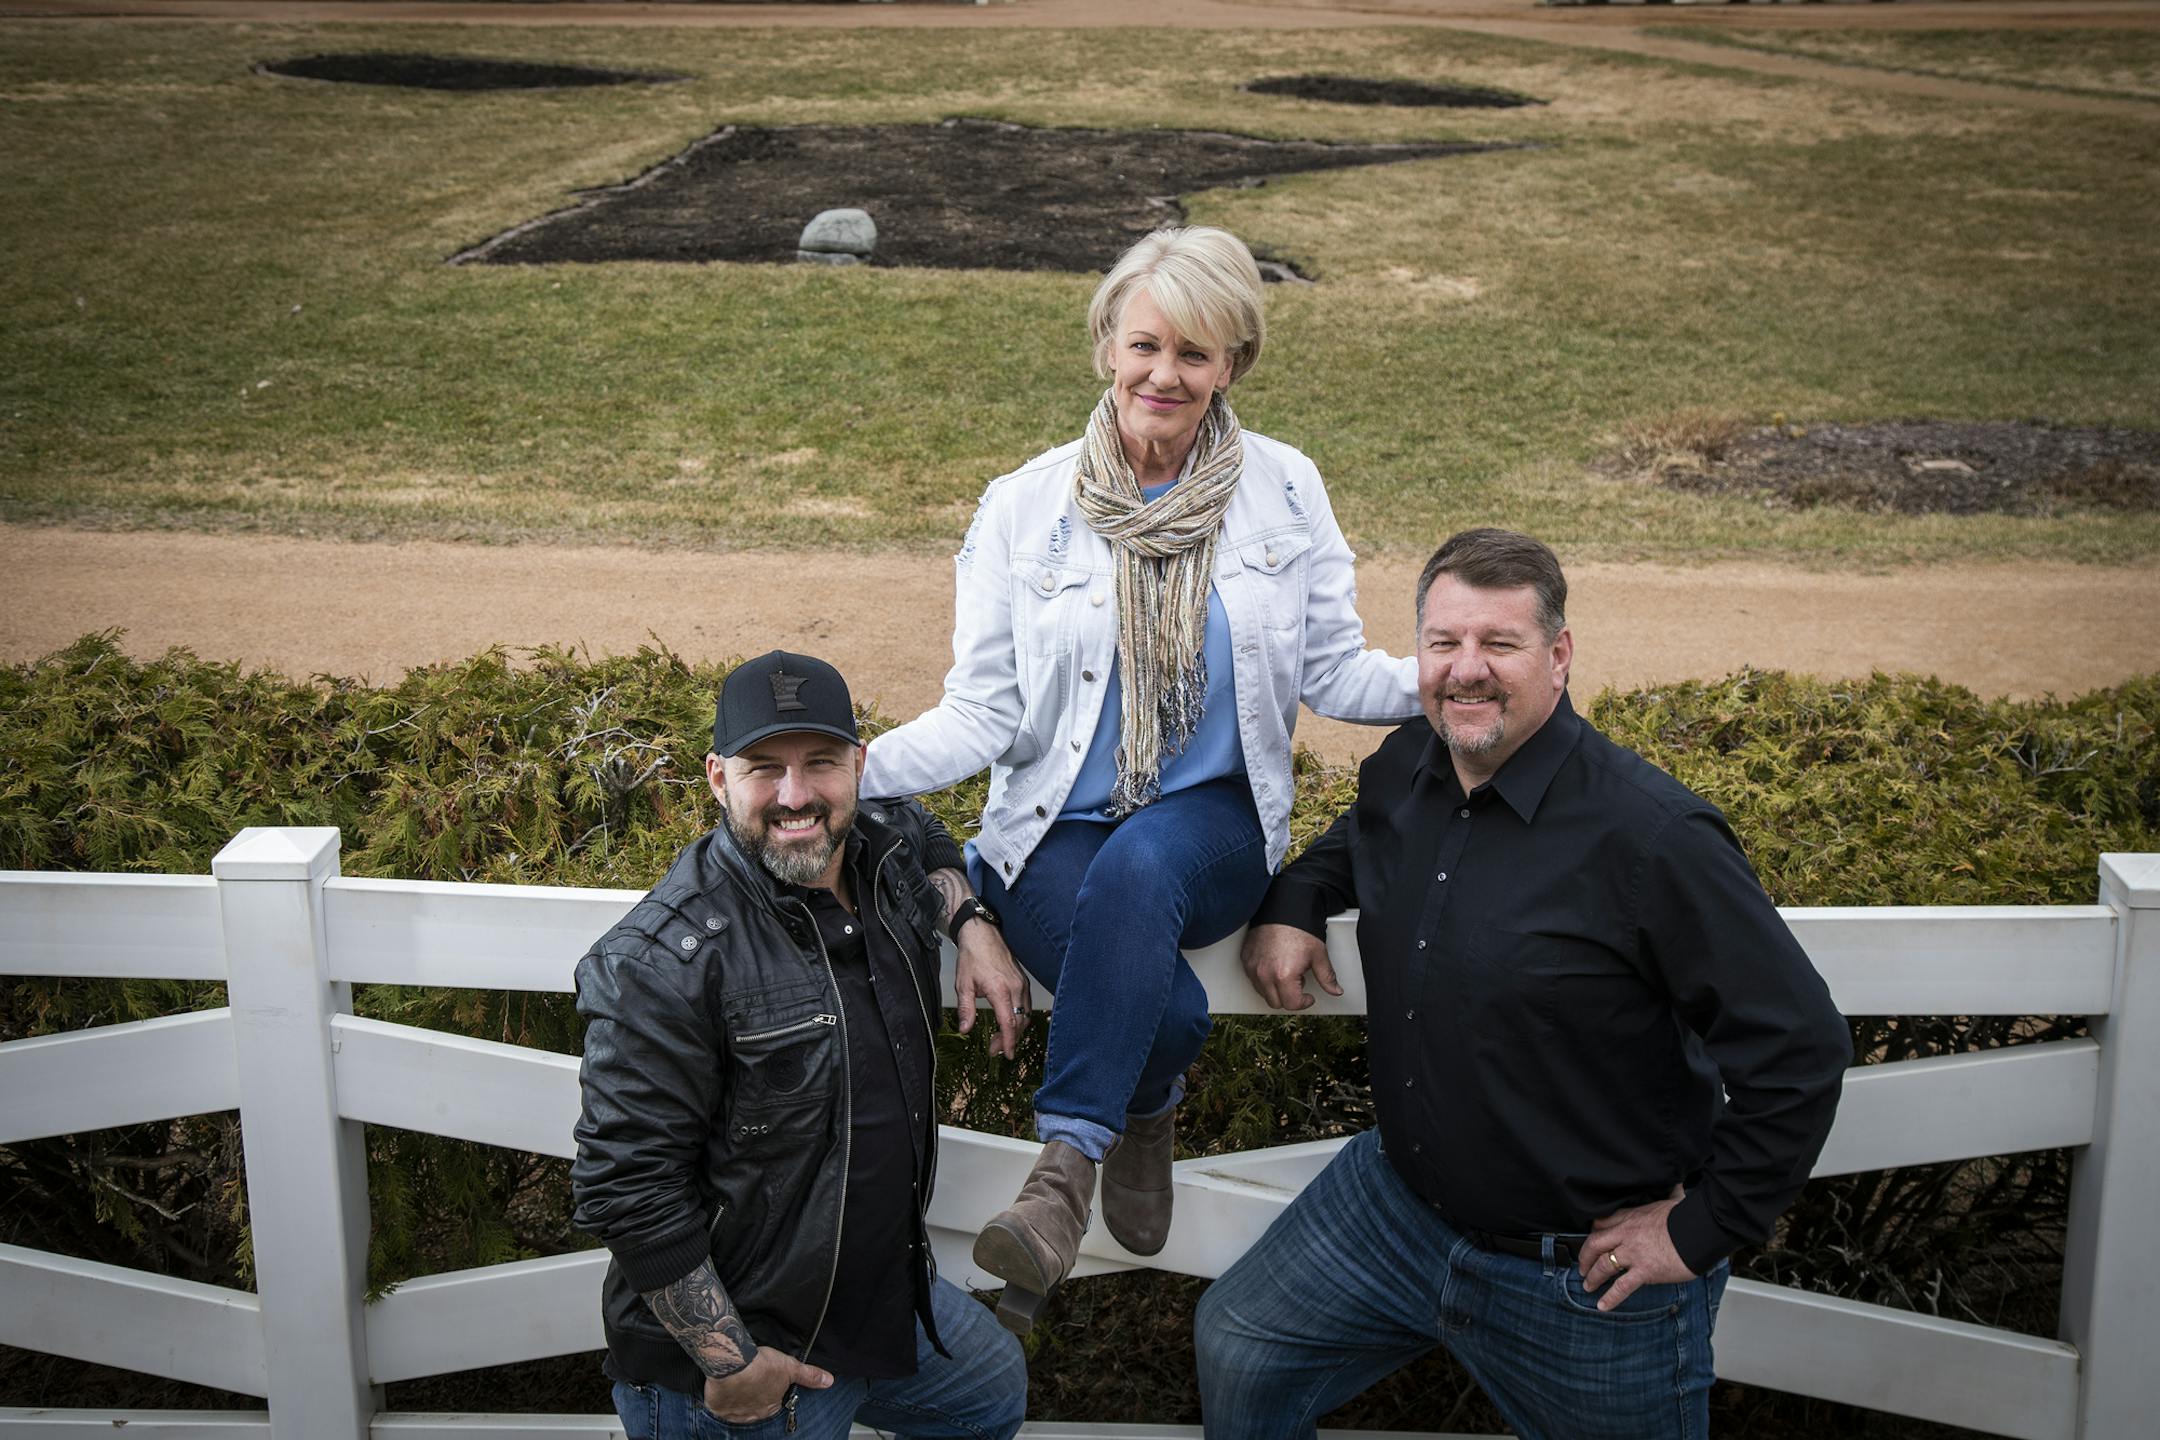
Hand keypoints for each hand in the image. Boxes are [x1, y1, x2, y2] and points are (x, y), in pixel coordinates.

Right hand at [702, 1347, 832, 1423]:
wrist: (733, 1365)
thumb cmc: (762, 1366)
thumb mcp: (790, 1367)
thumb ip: (809, 1376)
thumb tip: (829, 1381)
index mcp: (771, 1407)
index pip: (774, 1402)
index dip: (770, 1389)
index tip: (765, 1378)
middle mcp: (754, 1414)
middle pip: (756, 1406)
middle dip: (754, 1395)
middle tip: (751, 1378)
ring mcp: (734, 1413)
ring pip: (738, 1407)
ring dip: (738, 1397)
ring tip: (738, 1381)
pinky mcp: (718, 1408)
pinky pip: (720, 1407)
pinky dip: (721, 1399)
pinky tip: (723, 1387)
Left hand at [954, 919, 1030, 1059]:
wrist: (983, 934)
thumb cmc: (973, 956)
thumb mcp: (963, 984)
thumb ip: (966, 1009)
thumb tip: (965, 1029)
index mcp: (1000, 990)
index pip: (1009, 1023)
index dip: (1009, 1042)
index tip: (1007, 1055)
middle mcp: (1016, 988)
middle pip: (1020, 1022)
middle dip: (1010, 1039)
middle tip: (996, 1049)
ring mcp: (1022, 984)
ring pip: (1025, 1015)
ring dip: (1016, 1030)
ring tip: (1001, 1039)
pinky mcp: (1023, 981)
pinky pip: (1026, 1005)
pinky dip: (1020, 1018)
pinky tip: (1009, 1022)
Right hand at [1240, 923, 1339, 1011]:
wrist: (1281, 908)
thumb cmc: (1299, 928)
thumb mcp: (1318, 954)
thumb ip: (1327, 977)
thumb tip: (1335, 990)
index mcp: (1284, 976)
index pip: (1292, 1004)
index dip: (1303, 1002)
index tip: (1308, 996)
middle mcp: (1264, 974)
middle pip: (1275, 1003)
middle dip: (1289, 997)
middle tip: (1298, 983)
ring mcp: (1252, 967)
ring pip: (1262, 992)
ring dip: (1275, 989)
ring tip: (1286, 973)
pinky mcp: (1246, 959)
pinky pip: (1253, 979)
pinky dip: (1263, 978)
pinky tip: (1274, 966)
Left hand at [1576, 1196, 1696, 1310]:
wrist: (1698, 1230)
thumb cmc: (1687, 1216)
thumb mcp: (1670, 1201)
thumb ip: (1668, 1196)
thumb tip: (1678, 1187)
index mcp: (1630, 1217)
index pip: (1601, 1223)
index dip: (1593, 1233)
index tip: (1590, 1240)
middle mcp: (1626, 1234)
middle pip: (1594, 1244)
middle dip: (1585, 1257)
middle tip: (1581, 1266)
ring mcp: (1633, 1253)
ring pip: (1603, 1266)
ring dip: (1593, 1278)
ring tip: (1588, 1286)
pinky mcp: (1644, 1271)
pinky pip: (1622, 1286)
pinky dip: (1610, 1297)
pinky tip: (1602, 1305)